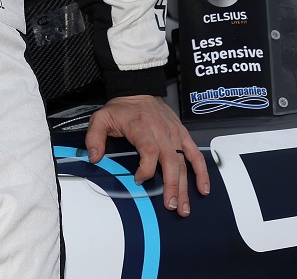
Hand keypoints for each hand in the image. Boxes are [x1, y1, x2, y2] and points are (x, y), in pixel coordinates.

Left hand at [85, 95, 209, 215]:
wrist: (139, 89)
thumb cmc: (122, 108)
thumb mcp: (101, 118)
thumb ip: (94, 138)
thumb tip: (94, 157)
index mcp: (142, 127)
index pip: (149, 151)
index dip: (146, 169)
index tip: (138, 180)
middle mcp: (161, 131)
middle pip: (170, 161)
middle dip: (172, 186)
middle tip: (171, 205)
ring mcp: (174, 133)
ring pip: (184, 162)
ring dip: (186, 185)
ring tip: (185, 206)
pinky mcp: (182, 135)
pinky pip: (195, 154)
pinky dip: (201, 171)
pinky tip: (203, 187)